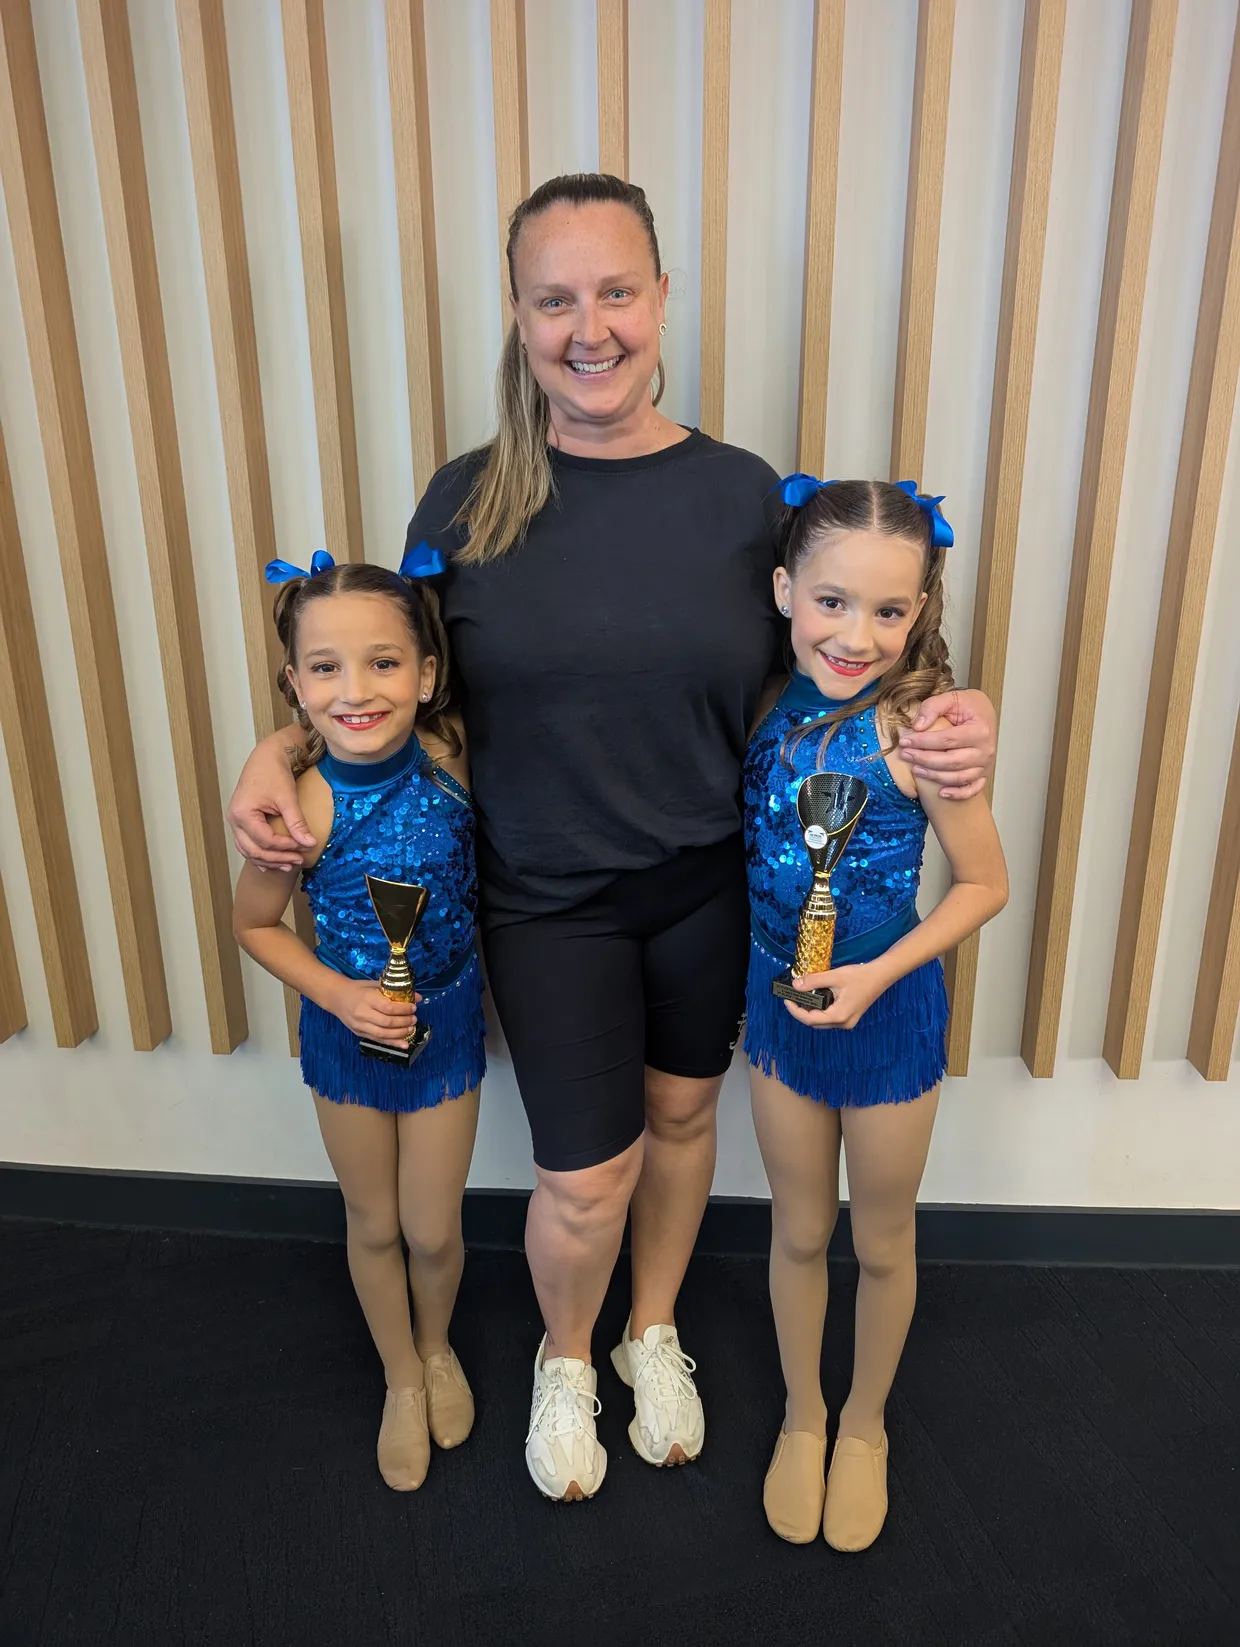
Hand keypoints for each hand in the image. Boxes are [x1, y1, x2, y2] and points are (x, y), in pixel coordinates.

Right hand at [227, 743, 316, 870]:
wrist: (266, 757)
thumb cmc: (275, 773)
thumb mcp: (288, 798)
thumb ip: (297, 823)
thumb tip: (310, 844)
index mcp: (243, 813)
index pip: (265, 840)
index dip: (285, 848)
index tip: (303, 848)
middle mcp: (234, 820)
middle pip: (253, 850)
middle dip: (277, 859)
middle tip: (298, 861)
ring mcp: (235, 821)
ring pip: (248, 850)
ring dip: (268, 860)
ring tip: (290, 865)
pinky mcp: (241, 821)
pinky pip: (247, 844)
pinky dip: (260, 854)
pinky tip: (274, 863)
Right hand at [325, 979, 420, 1046]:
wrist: (336, 997)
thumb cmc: (357, 989)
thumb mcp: (374, 985)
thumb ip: (394, 990)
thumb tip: (417, 997)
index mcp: (367, 999)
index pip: (388, 1007)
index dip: (403, 1009)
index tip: (413, 1007)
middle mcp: (362, 1014)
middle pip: (387, 1022)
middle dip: (404, 1022)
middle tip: (414, 1019)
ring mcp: (360, 1026)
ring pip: (383, 1034)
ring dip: (400, 1034)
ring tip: (411, 1029)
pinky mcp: (359, 1034)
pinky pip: (378, 1040)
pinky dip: (392, 1043)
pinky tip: (404, 1044)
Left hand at [783, 962, 887, 1029]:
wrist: (881, 976)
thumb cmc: (860, 976)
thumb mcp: (834, 976)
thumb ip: (814, 981)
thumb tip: (795, 985)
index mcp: (839, 1016)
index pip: (809, 1019)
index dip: (794, 1011)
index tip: (786, 999)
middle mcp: (843, 1023)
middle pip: (815, 1023)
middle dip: (801, 1012)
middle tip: (792, 997)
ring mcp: (848, 1022)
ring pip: (822, 1022)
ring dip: (810, 1012)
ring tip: (801, 998)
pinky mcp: (850, 1017)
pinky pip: (830, 1018)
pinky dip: (820, 1010)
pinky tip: (816, 999)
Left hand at [897, 688, 996, 799]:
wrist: (985, 713)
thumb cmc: (969, 706)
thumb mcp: (951, 698)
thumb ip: (933, 706)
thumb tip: (918, 726)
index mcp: (980, 730)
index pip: (947, 739)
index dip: (924, 742)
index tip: (905, 741)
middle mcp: (985, 750)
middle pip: (952, 761)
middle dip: (925, 759)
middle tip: (905, 755)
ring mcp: (985, 764)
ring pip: (959, 777)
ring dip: (935, 776)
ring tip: (915, 770)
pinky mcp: (983, 774)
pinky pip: (972, 789)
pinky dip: (958, 794)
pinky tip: (942, 794)